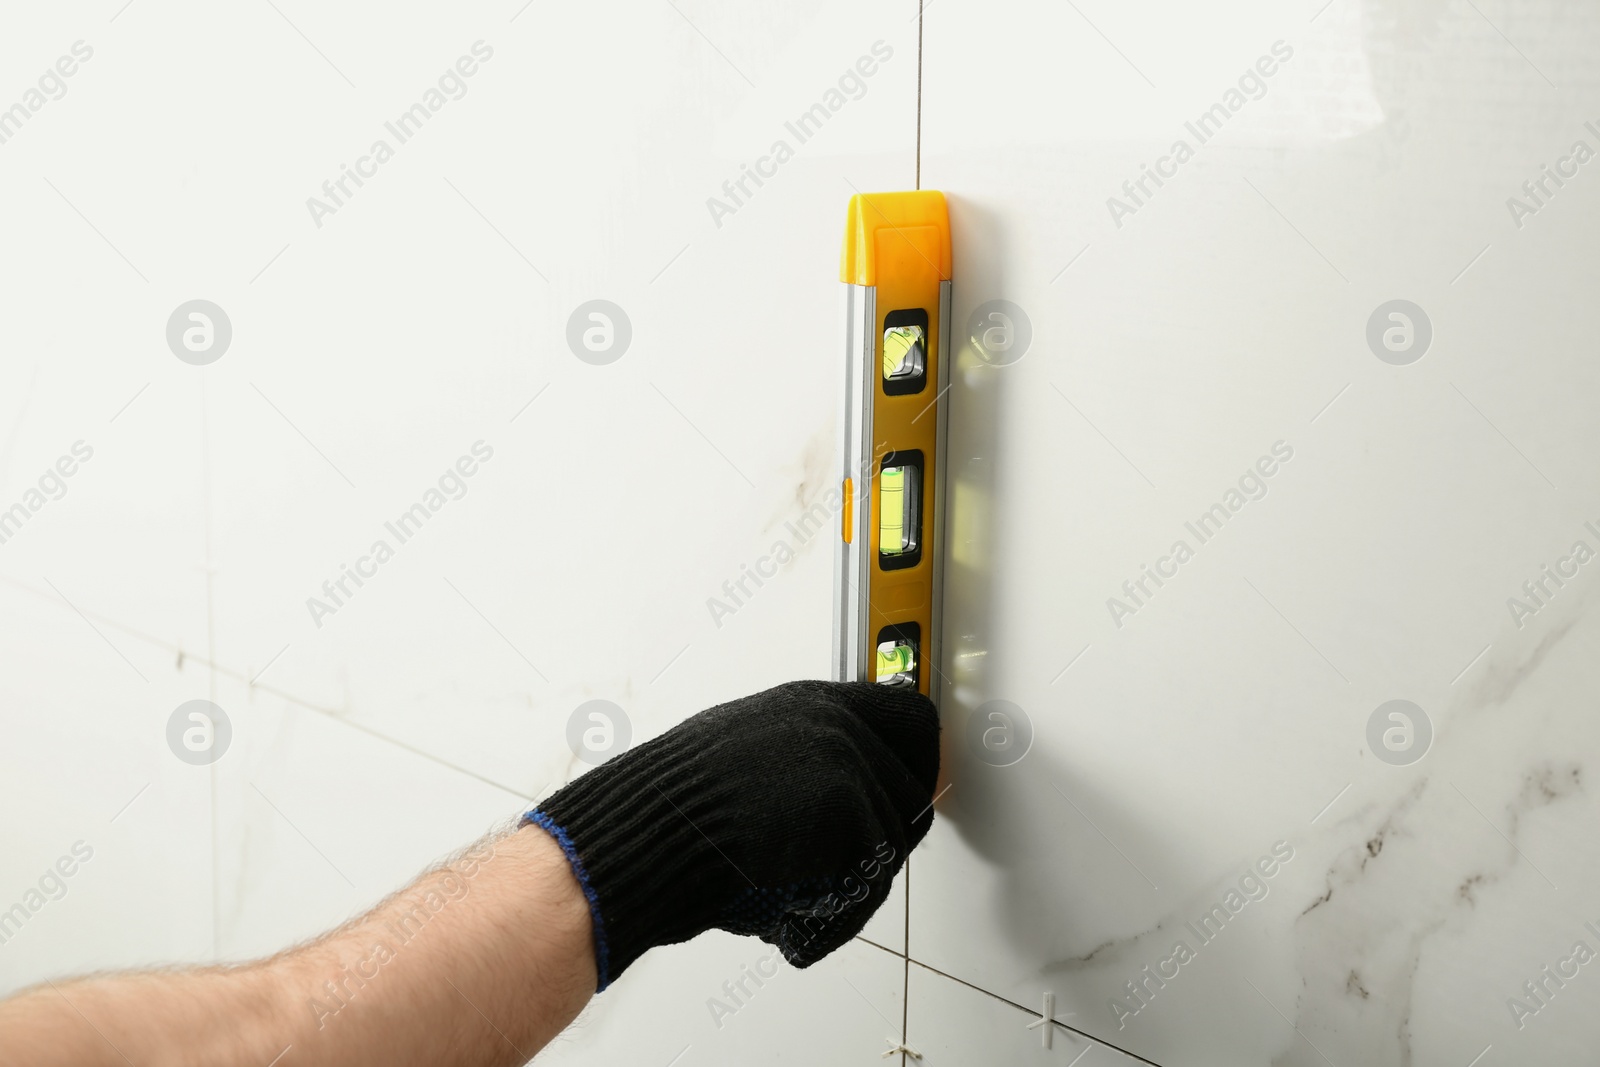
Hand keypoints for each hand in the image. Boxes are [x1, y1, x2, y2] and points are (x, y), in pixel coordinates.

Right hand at [525, 680, 939, 988]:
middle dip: (885, 839)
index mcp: (811, 702)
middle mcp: (835, 720)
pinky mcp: (848, 805)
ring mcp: (846, 758)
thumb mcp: (745, 756)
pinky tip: (788, 920)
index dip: (915, 767)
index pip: (909, 720)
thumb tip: (850, 796)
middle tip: (848, 872)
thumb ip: (804, 760)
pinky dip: (832, 917)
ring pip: (890, 844)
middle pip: (915, 786)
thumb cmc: (673, 809)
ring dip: (849, 886)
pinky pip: (869, 881)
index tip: (913, 799)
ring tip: (793, 900)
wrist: (644, 831)